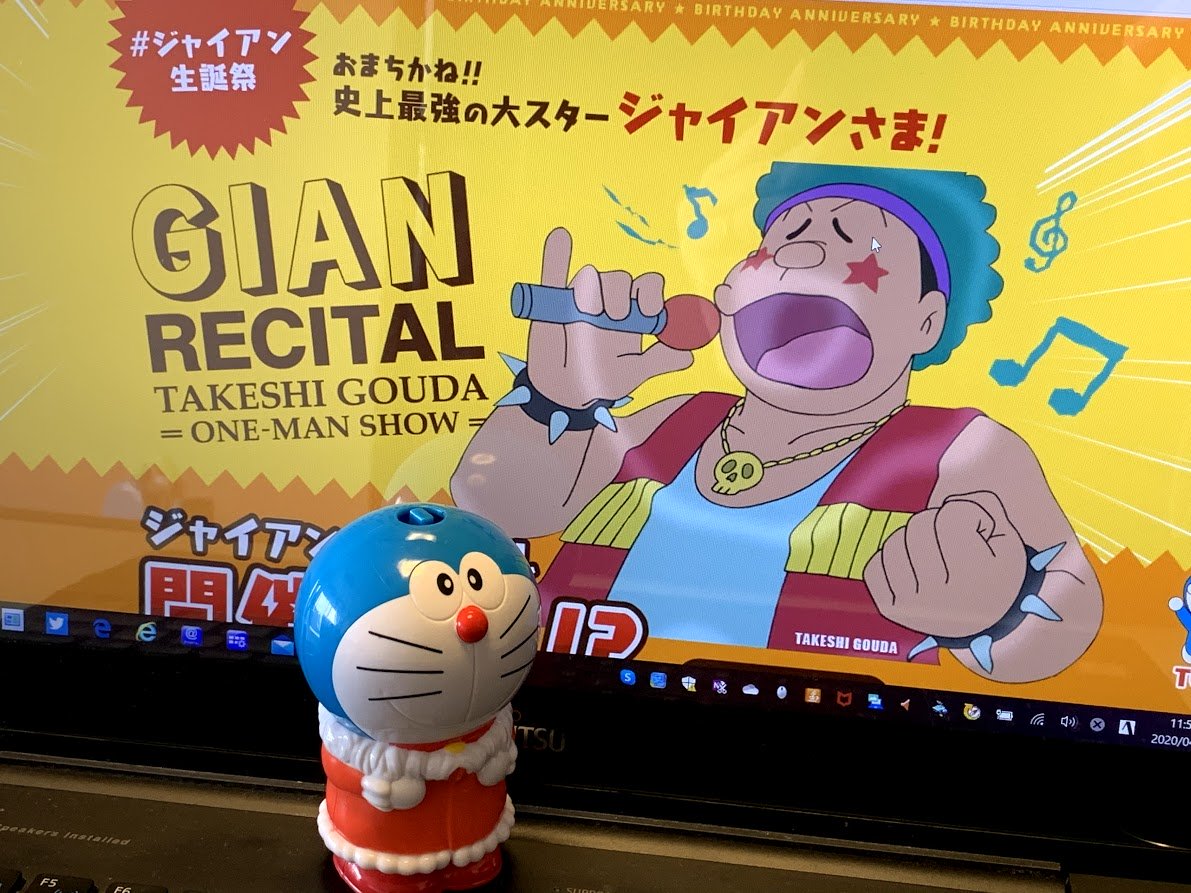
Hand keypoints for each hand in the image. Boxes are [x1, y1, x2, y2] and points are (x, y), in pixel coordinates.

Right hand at [527, 227, 691, 407]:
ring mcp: (579, 299)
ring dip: (595, 290)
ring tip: (591, 314)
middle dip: (622, 294)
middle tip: (619, 318)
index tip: (651, 312)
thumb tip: (689, 354)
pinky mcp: (552, 302)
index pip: (648, 287)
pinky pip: (553, 272)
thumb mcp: (633, 373)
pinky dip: (556, 254)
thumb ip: (660, 361)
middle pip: (621, 279)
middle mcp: (607, 301)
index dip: (653, 293)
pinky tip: (560, 236)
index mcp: (631, 313)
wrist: (564, 394)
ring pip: (590, 276)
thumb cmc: (600, 379)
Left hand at [863, 491, 1026, 638]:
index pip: (951, 515)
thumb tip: (948, 503)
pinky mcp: (890, 609)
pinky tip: (910, 568)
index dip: (968, 514)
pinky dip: (889, 561)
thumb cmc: (997, 574)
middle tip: (952, 541)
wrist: (987, 622)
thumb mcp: (1006, 538)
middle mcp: (940, 593)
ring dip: (911, 540)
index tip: (977, 531)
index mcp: (975, 574)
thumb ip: (984, 504)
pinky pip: (873, 566)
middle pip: (919, 525)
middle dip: (936, 524)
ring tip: (932, 555)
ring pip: (894, 542)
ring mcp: (911, 603)